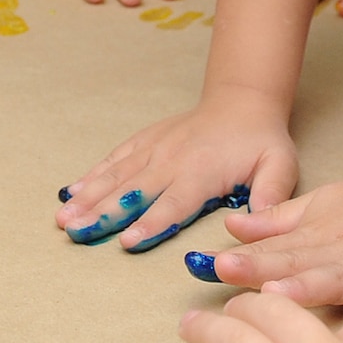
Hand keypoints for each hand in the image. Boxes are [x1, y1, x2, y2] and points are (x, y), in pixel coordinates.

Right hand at [56, 91, 295, 252]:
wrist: (242, 101)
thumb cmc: (260, 140)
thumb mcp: (279, 165)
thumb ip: (270, 194)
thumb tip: (258, 224)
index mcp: (201, 171)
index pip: (174, 203)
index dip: (151, 223)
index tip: (126, 242)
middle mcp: (171, 159)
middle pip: (133, 192)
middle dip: (103, 214)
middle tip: (76, 233)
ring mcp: (154, 148)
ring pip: (116, 176)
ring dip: (88, 197)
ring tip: (64, 218)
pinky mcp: (145, 141)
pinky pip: (115, 159)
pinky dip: (92, 174)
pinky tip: (71, 191)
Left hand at [200, 161, 342, 322]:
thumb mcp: (319, 208)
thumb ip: (277, 223)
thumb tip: (231, 227)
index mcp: (316, 235)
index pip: (275, 248)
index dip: (244, 257)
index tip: (211, 263)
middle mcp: (339, 249)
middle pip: (297, 262)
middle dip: (262, 268)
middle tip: (228, 271)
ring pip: (338, 276)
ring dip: (308, 285)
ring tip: (278, 294)